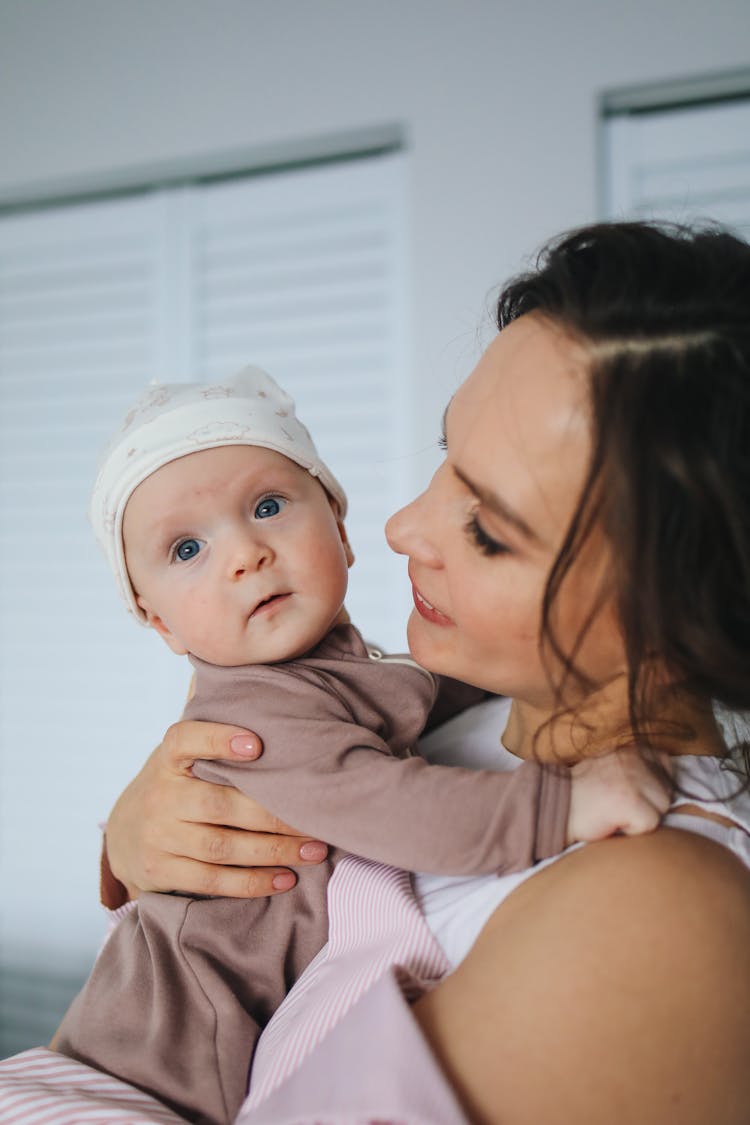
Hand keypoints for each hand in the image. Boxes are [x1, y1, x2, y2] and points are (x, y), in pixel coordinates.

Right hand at [105, 720, 328, 901]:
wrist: (122, 836)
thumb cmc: (174, 786)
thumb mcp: (182, 757)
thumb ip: (213, 732)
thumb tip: (251, 688)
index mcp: (168, 759)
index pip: (185, 740)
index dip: (217, 739)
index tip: (257, 744)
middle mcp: (160, 796)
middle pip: (219, 806)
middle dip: (273, 816)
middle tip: (317, 819)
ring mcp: (158, 837)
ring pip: (221, 848)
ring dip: (273, 852)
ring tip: (314, 851)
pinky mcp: (161, 872)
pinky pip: (212, 881)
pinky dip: (252, 883)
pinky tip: (285, 878)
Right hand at [566, 749, 672, 845]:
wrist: (552, 806)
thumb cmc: (582, 794)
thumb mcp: (609, 767)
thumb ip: (636, 767)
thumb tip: (668, 782)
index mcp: (630, 749)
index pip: (665, 765)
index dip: (654, 784)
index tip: (633, 793)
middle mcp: (634, 759)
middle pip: (666, 791)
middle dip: (648, 804)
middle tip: (618, 805)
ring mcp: (633, 779)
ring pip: (662, 808)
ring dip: (642, 817)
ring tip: (615, 813)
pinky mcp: (631, 801)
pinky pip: (650, 824)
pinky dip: (633, 830)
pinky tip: (612, 822)